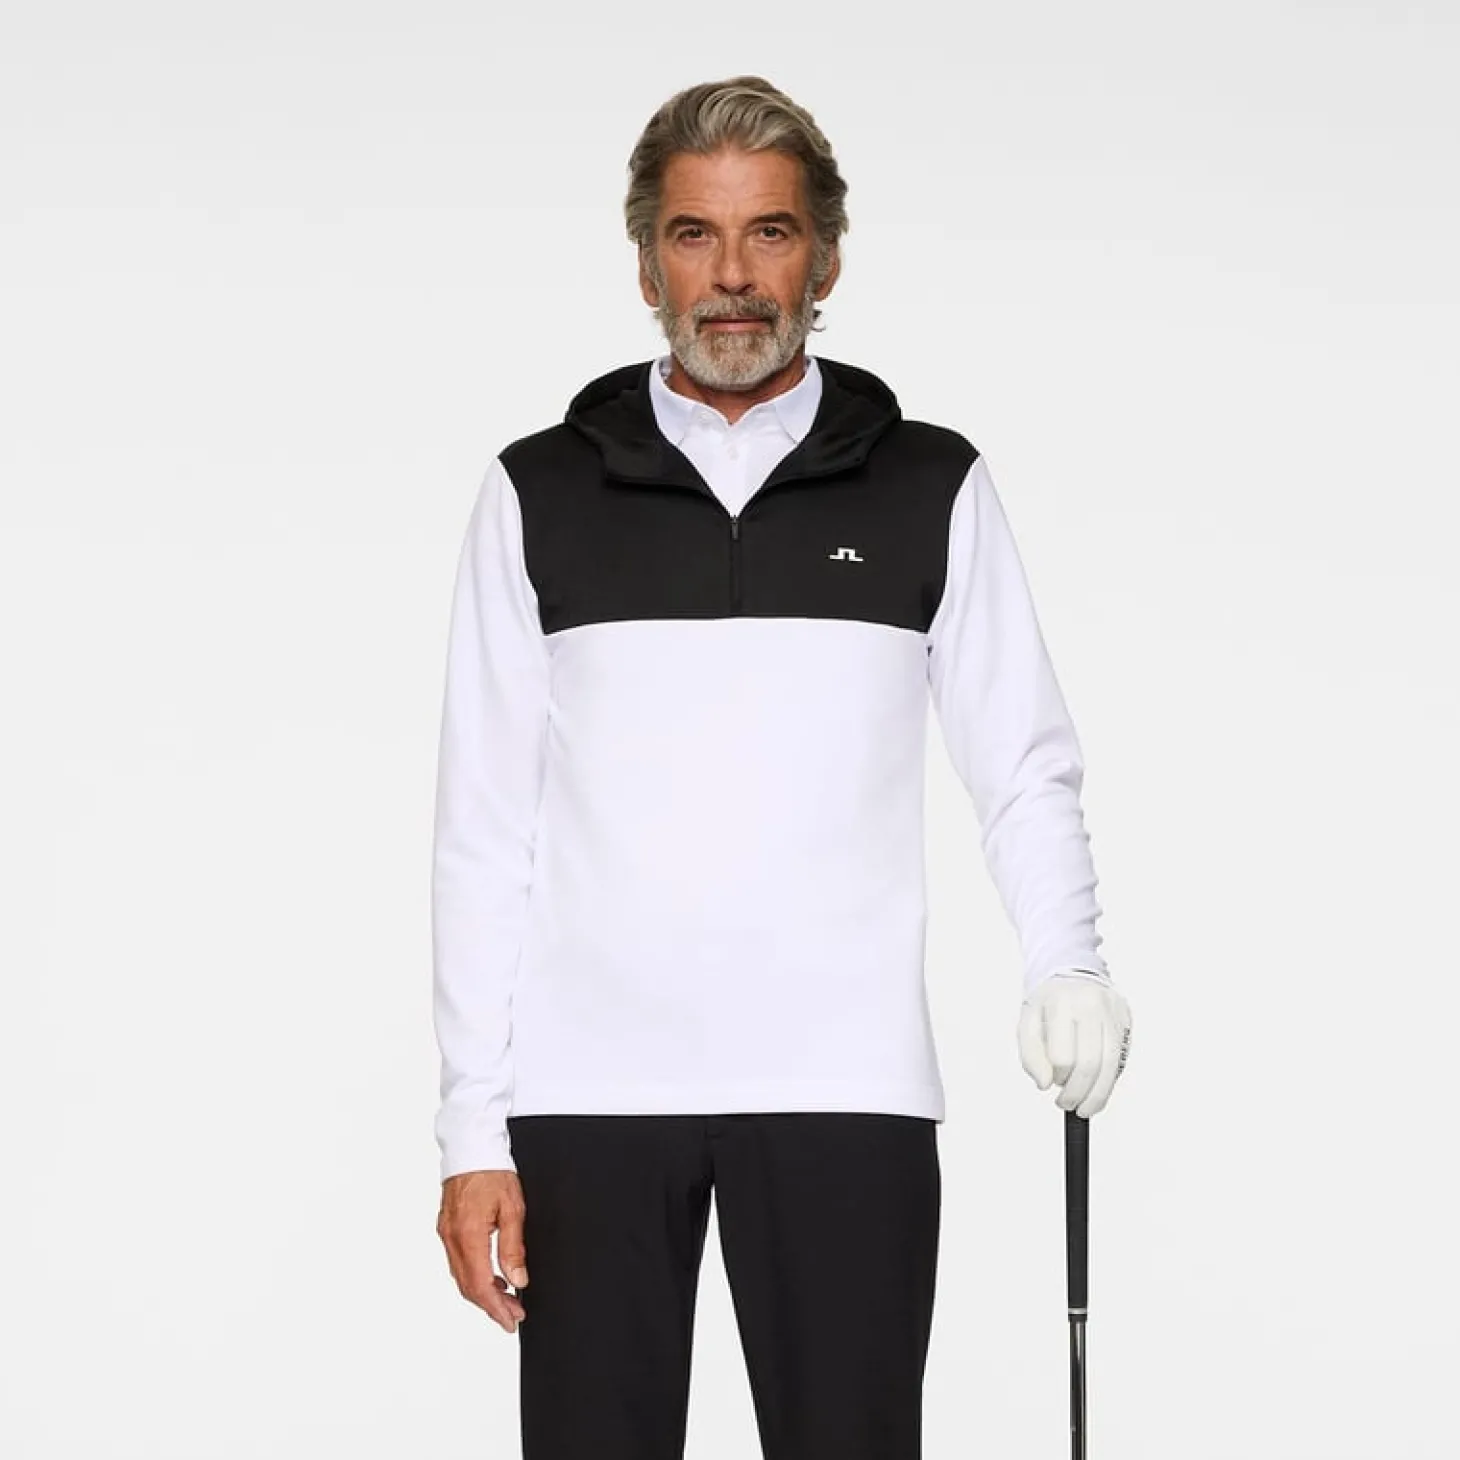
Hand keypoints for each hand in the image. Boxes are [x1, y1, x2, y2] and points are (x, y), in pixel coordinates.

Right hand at [437, 1168, 529, 1332]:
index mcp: (468, 1234)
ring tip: (507, 1299)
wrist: (471, 1146)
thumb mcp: (513, 1208)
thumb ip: (513, 1248)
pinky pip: (458, 1262)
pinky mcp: (446, 1227)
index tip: (511, 1321)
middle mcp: (452, 1237)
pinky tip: (492, 1277)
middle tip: (513, 1316)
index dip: (496, 1308)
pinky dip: (474, 1275)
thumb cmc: (493, 1171)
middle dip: (491, 1306)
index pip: (480, 1285)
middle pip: (468, 1286)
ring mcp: (446, 1233)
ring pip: (461, 1276)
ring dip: (483, 1292)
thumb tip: (518, 1280)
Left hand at [1017, 973, 1131, 1116]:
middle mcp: (1091, 1005)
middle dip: (1079, 1092)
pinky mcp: (1125, 1021)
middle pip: (1091, 1063)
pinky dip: (1109, 1080)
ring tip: (1085, 1107)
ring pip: (1111, 1065)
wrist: (1072, 970)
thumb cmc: (1049, 1000)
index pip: (1063, 1056)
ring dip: (1098, 1094)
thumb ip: (1030, 1055)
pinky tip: (1098, 1088)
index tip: (1053, 1085)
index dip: (1057, 1077)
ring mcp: (1112, 1012)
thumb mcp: (1028, 1022)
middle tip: (1068, 1104)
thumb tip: (1044, 1083)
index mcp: (1062, 1003)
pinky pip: (1120, 1059)